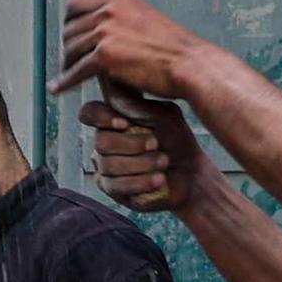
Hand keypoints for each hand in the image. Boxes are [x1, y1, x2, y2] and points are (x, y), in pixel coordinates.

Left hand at [53, 0, 208, 99]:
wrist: (189, 64)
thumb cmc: (174, 50)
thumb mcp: (146, 21)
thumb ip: (123, 21)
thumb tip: (105, 30)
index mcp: (120, 1)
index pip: (76, 3)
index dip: (68, 21)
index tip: (70, 36)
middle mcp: (110, 12)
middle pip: (70, 29)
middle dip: (68, 47)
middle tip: (70, 61)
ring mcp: (106, 33)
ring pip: (70, 50)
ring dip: (67, 65)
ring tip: (68, 76)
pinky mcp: (105, 57)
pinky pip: (76, 71)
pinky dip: (65, 82)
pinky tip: (58, 89)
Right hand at [83, 96, 211, 216]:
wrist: (191, 173)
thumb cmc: (177, 141)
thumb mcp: (163, 116)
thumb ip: (138, 107)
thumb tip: (113, 93)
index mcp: (114, 121)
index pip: (89, 113)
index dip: (100, 117)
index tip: (124, 124)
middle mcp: (104, 142)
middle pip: (100, 142)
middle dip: (132, 144)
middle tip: (156, 145)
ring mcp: (104, 166)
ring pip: (109, 165)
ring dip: (141, 163)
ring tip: (164, 162)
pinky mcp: (111, 189)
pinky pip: (115, 185)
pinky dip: (140, 181)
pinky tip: (158, 179)